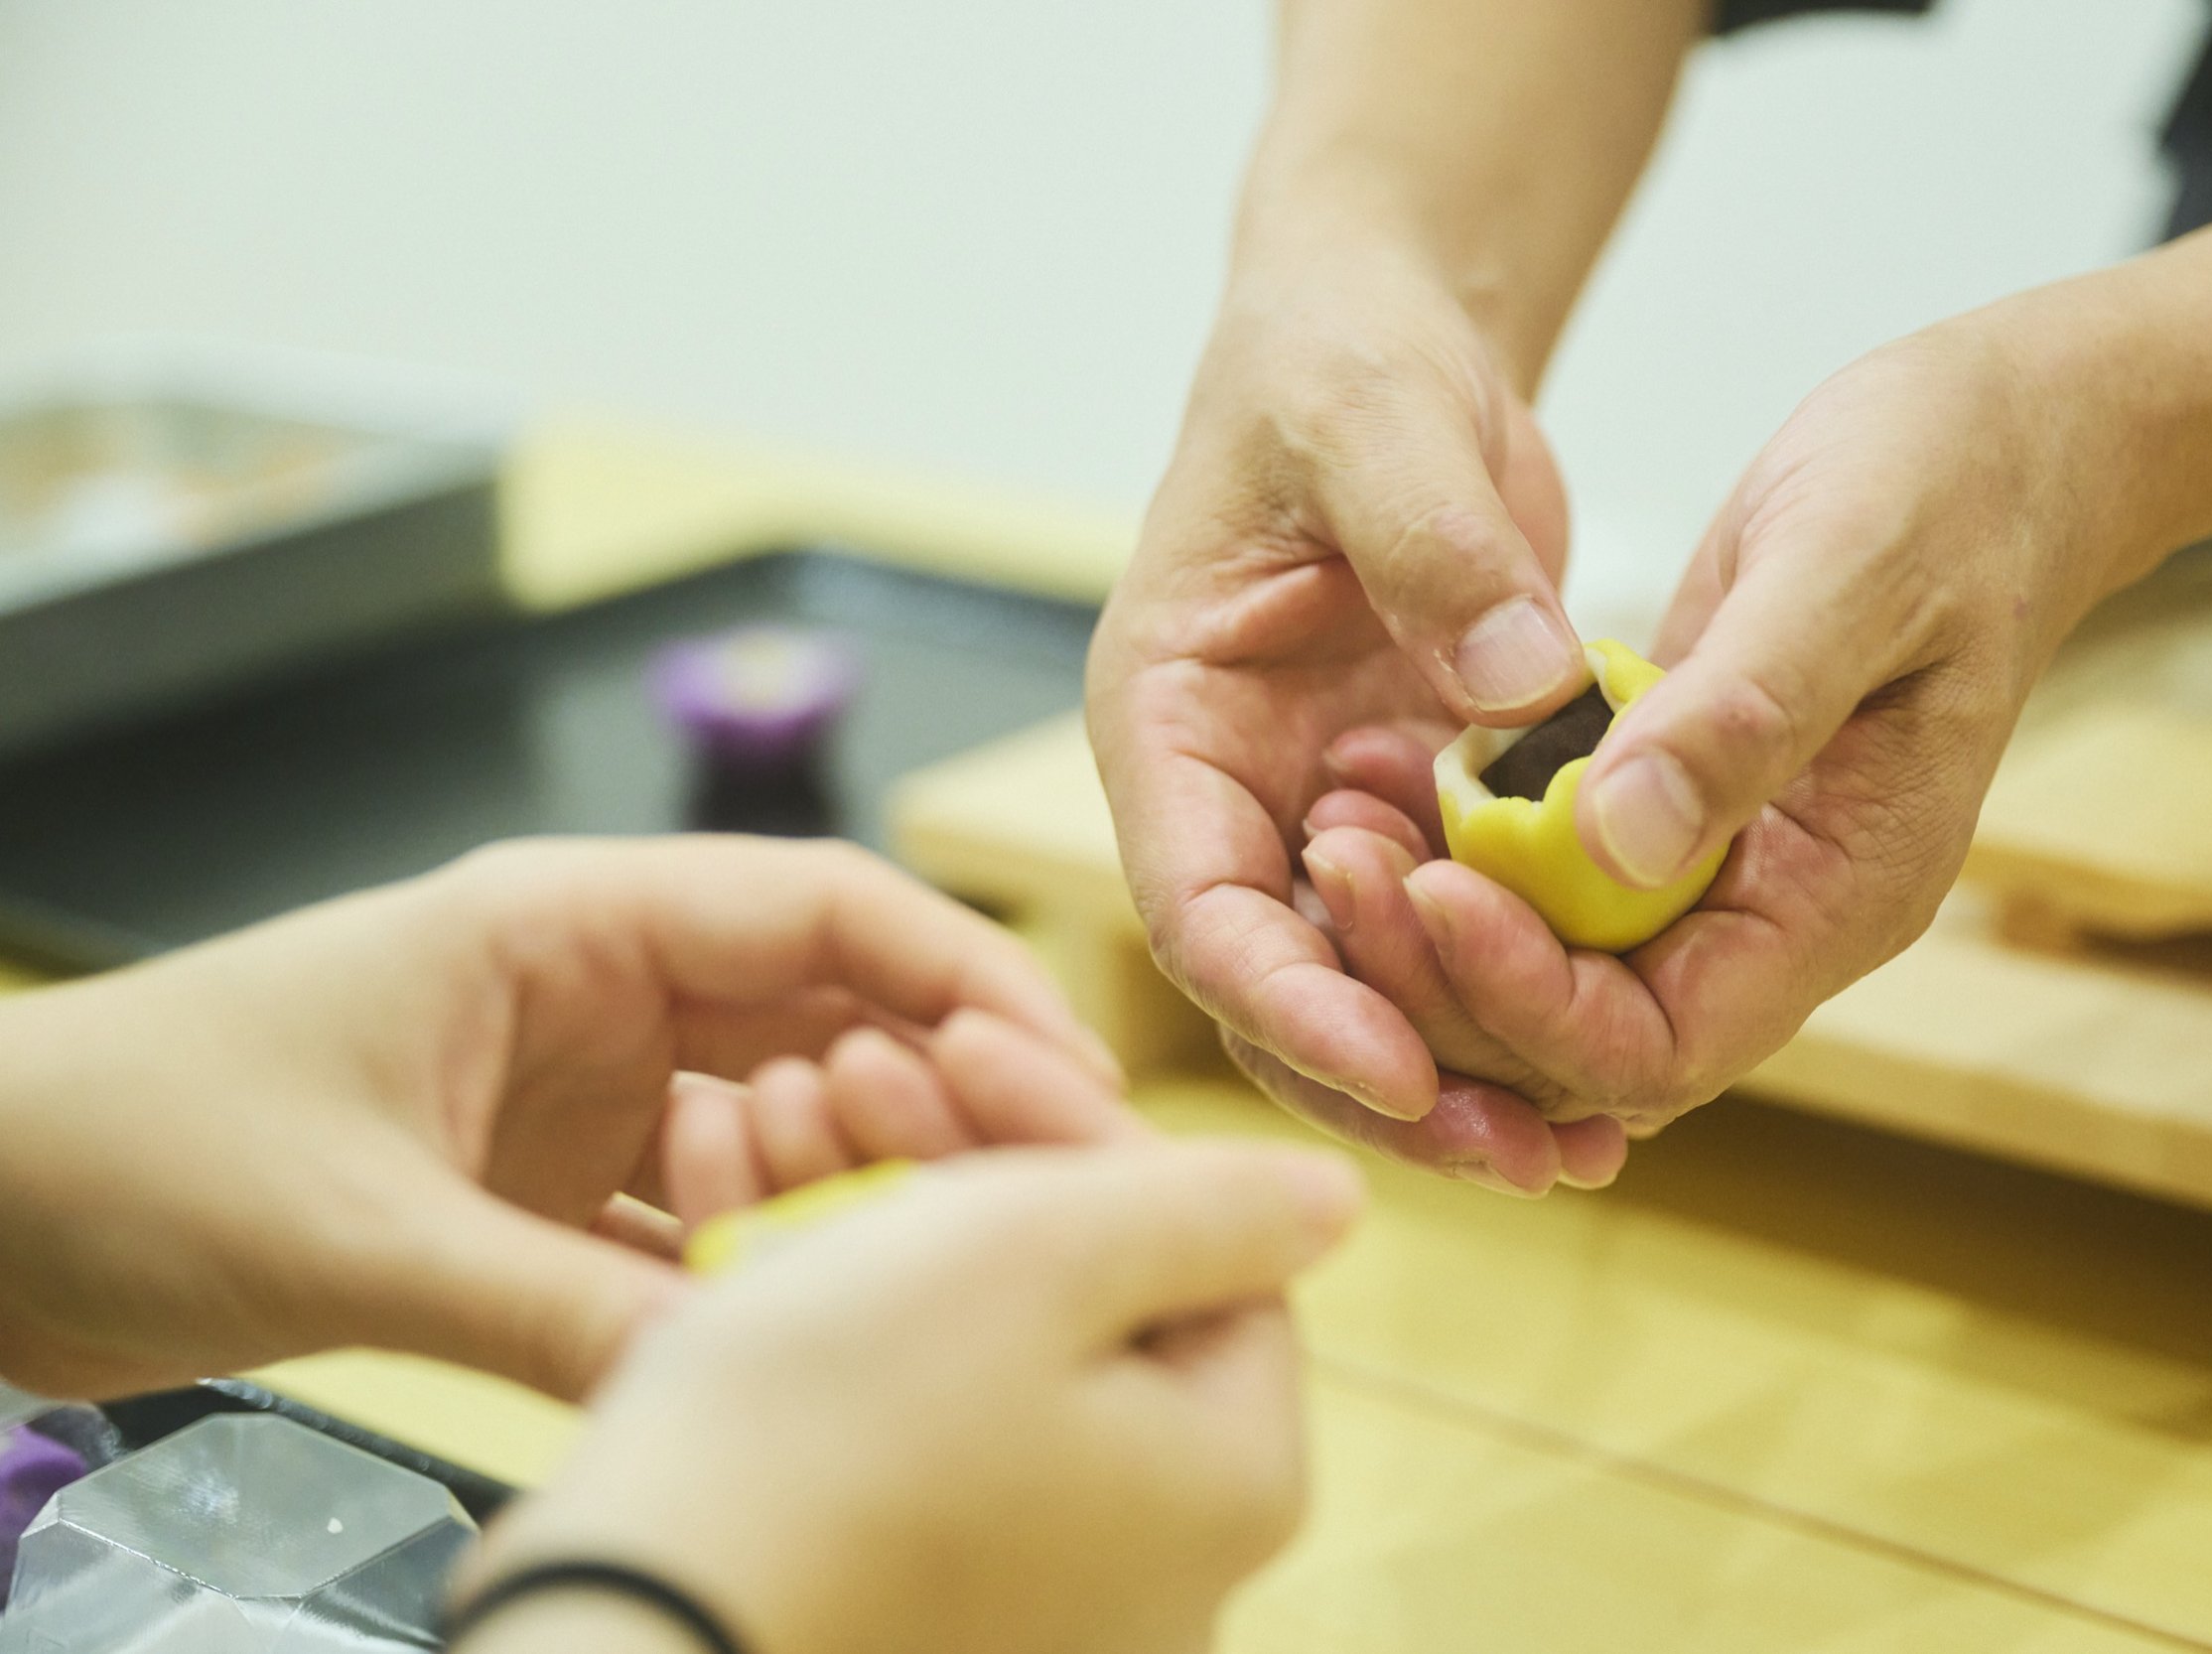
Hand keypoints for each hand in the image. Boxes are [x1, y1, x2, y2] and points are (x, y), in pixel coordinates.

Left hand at [0, 836, 1127, 1400]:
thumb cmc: (133, 1145)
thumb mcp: (358, 1231)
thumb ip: (557, 1312)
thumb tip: (740, 1396)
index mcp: (568, 921)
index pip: (823, 910)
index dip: (963, 983)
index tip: (1062, 1081)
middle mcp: (598, 988)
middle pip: (830, 1013)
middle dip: (940, 1096)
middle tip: (1037, 1201)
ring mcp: (576, 1087)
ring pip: (778, 1120)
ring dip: (843, 1192)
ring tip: (906, 1273)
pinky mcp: (541, 1182)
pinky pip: (695, 1218)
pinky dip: (747, 1268)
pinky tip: (786, 1327)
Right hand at [462, 1140, 1363, 1653]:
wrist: (622, 1629)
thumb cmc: (838, 1430)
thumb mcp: (1046, 1256)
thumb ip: (1217, 1208)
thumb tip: (1333, 1196)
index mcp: (1229, 1476)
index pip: (1203, 1247)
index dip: (1075, 1122)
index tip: (964, 1039)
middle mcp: (1154, 1561)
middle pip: (1082, 1292)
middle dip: (958, 1153)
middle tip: (857, 1064)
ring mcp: (1028, 1598)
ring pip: (970, 1342)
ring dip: (874, 1203)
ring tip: (768, 1107)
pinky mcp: (906, 1601)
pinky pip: (894, 1421)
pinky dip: (827, 1309)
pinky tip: (736, 1197)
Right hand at [1088, 244, 1629, 1195]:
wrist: (1390, 334)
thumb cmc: (1339, 355)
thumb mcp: (1376, 418)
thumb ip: (1436, 546)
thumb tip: (1525, 694)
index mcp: (1166, 717)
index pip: (1198, 902)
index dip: (1290, 1001)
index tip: (1405, 1070)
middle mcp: (1231, 789)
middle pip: (1281, 986)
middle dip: (1389, 1083)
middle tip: (1522, 1154)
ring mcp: (1319, 808)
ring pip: (1366, 988)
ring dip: (1463, 1072)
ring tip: (1580, 1149)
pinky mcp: (1412, 807)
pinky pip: (1453, 934)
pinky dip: (1518, 998)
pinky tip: (1610, 1062)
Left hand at [1299, 319, 2123, 1134]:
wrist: (1997, 441)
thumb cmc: (1947, 487)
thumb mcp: (1851, 572)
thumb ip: (1746, 712)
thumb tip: (1620, 843)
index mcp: (1839, 899)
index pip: (1657, 1047)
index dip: (1527, 998)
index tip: (1427, 884)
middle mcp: (1772, 917)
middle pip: (1576, 1043)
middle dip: (1445, 979)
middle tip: (1334, 862)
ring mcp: (1718, 874)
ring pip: (1545, 976)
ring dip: (1431, 929)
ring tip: (1338, 823)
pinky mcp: (1667, 813)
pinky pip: (1542, 886)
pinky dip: (1456, 851)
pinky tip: (1378, 776)